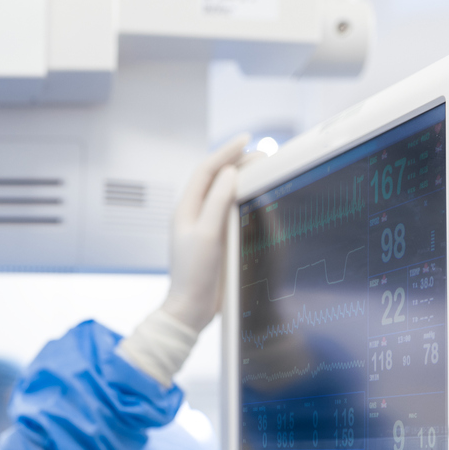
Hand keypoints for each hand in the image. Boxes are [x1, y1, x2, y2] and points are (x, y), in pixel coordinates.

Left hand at [161, 133, 248, 332]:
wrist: (191, 310)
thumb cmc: (194, 275)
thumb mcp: (206, 235)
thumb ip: (217, 202)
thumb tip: (230, 172)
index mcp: (185, 210)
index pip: (205, 171)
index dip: (225, 153)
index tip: (246, 139)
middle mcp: (193, 215)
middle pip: (215, 179)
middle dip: (237, 162)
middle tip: (263, 154)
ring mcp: (204, 227)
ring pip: (223, 194)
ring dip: (242, 179)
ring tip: (262, 169)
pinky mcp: (214, 240)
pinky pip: (229, 211)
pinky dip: (243, 199)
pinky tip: (257, 197)